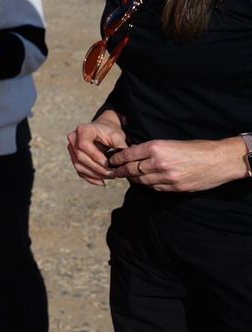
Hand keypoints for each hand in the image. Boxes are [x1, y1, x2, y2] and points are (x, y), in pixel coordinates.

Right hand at [67, 110, 126, 185]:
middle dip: (97, 168)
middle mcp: (73, 139)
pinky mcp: (74, 158)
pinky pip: (80, 171)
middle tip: (113, 174)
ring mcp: (71, 149)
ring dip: (95, 175)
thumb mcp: (117, 135)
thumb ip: (120, 146)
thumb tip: (123, 162)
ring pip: (79, 166)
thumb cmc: (110, 132)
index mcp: (83, 130)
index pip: (84, 145)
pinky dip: (91, 178)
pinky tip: (102, 182)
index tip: (108, 164)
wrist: (103, 130)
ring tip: (110, 177)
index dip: (95, 156)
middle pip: (81, 157)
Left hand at [108, 136, 248, 192]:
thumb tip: (136, 155)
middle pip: (131, 169)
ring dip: (133, 179)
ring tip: (128, 176)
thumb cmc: (197, 148)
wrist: (219, 160)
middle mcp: (159, 162)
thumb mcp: (171, 143)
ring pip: (141, 181)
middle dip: (120, 171)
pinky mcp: (174, 187)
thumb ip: (153, 150)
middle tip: (114, 171)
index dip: (117, 158)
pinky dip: (148, 185)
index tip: (112, 160)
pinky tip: (146, 182)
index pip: (129, 154)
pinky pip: (155, 188)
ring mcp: (167, 177)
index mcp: (157, 147)